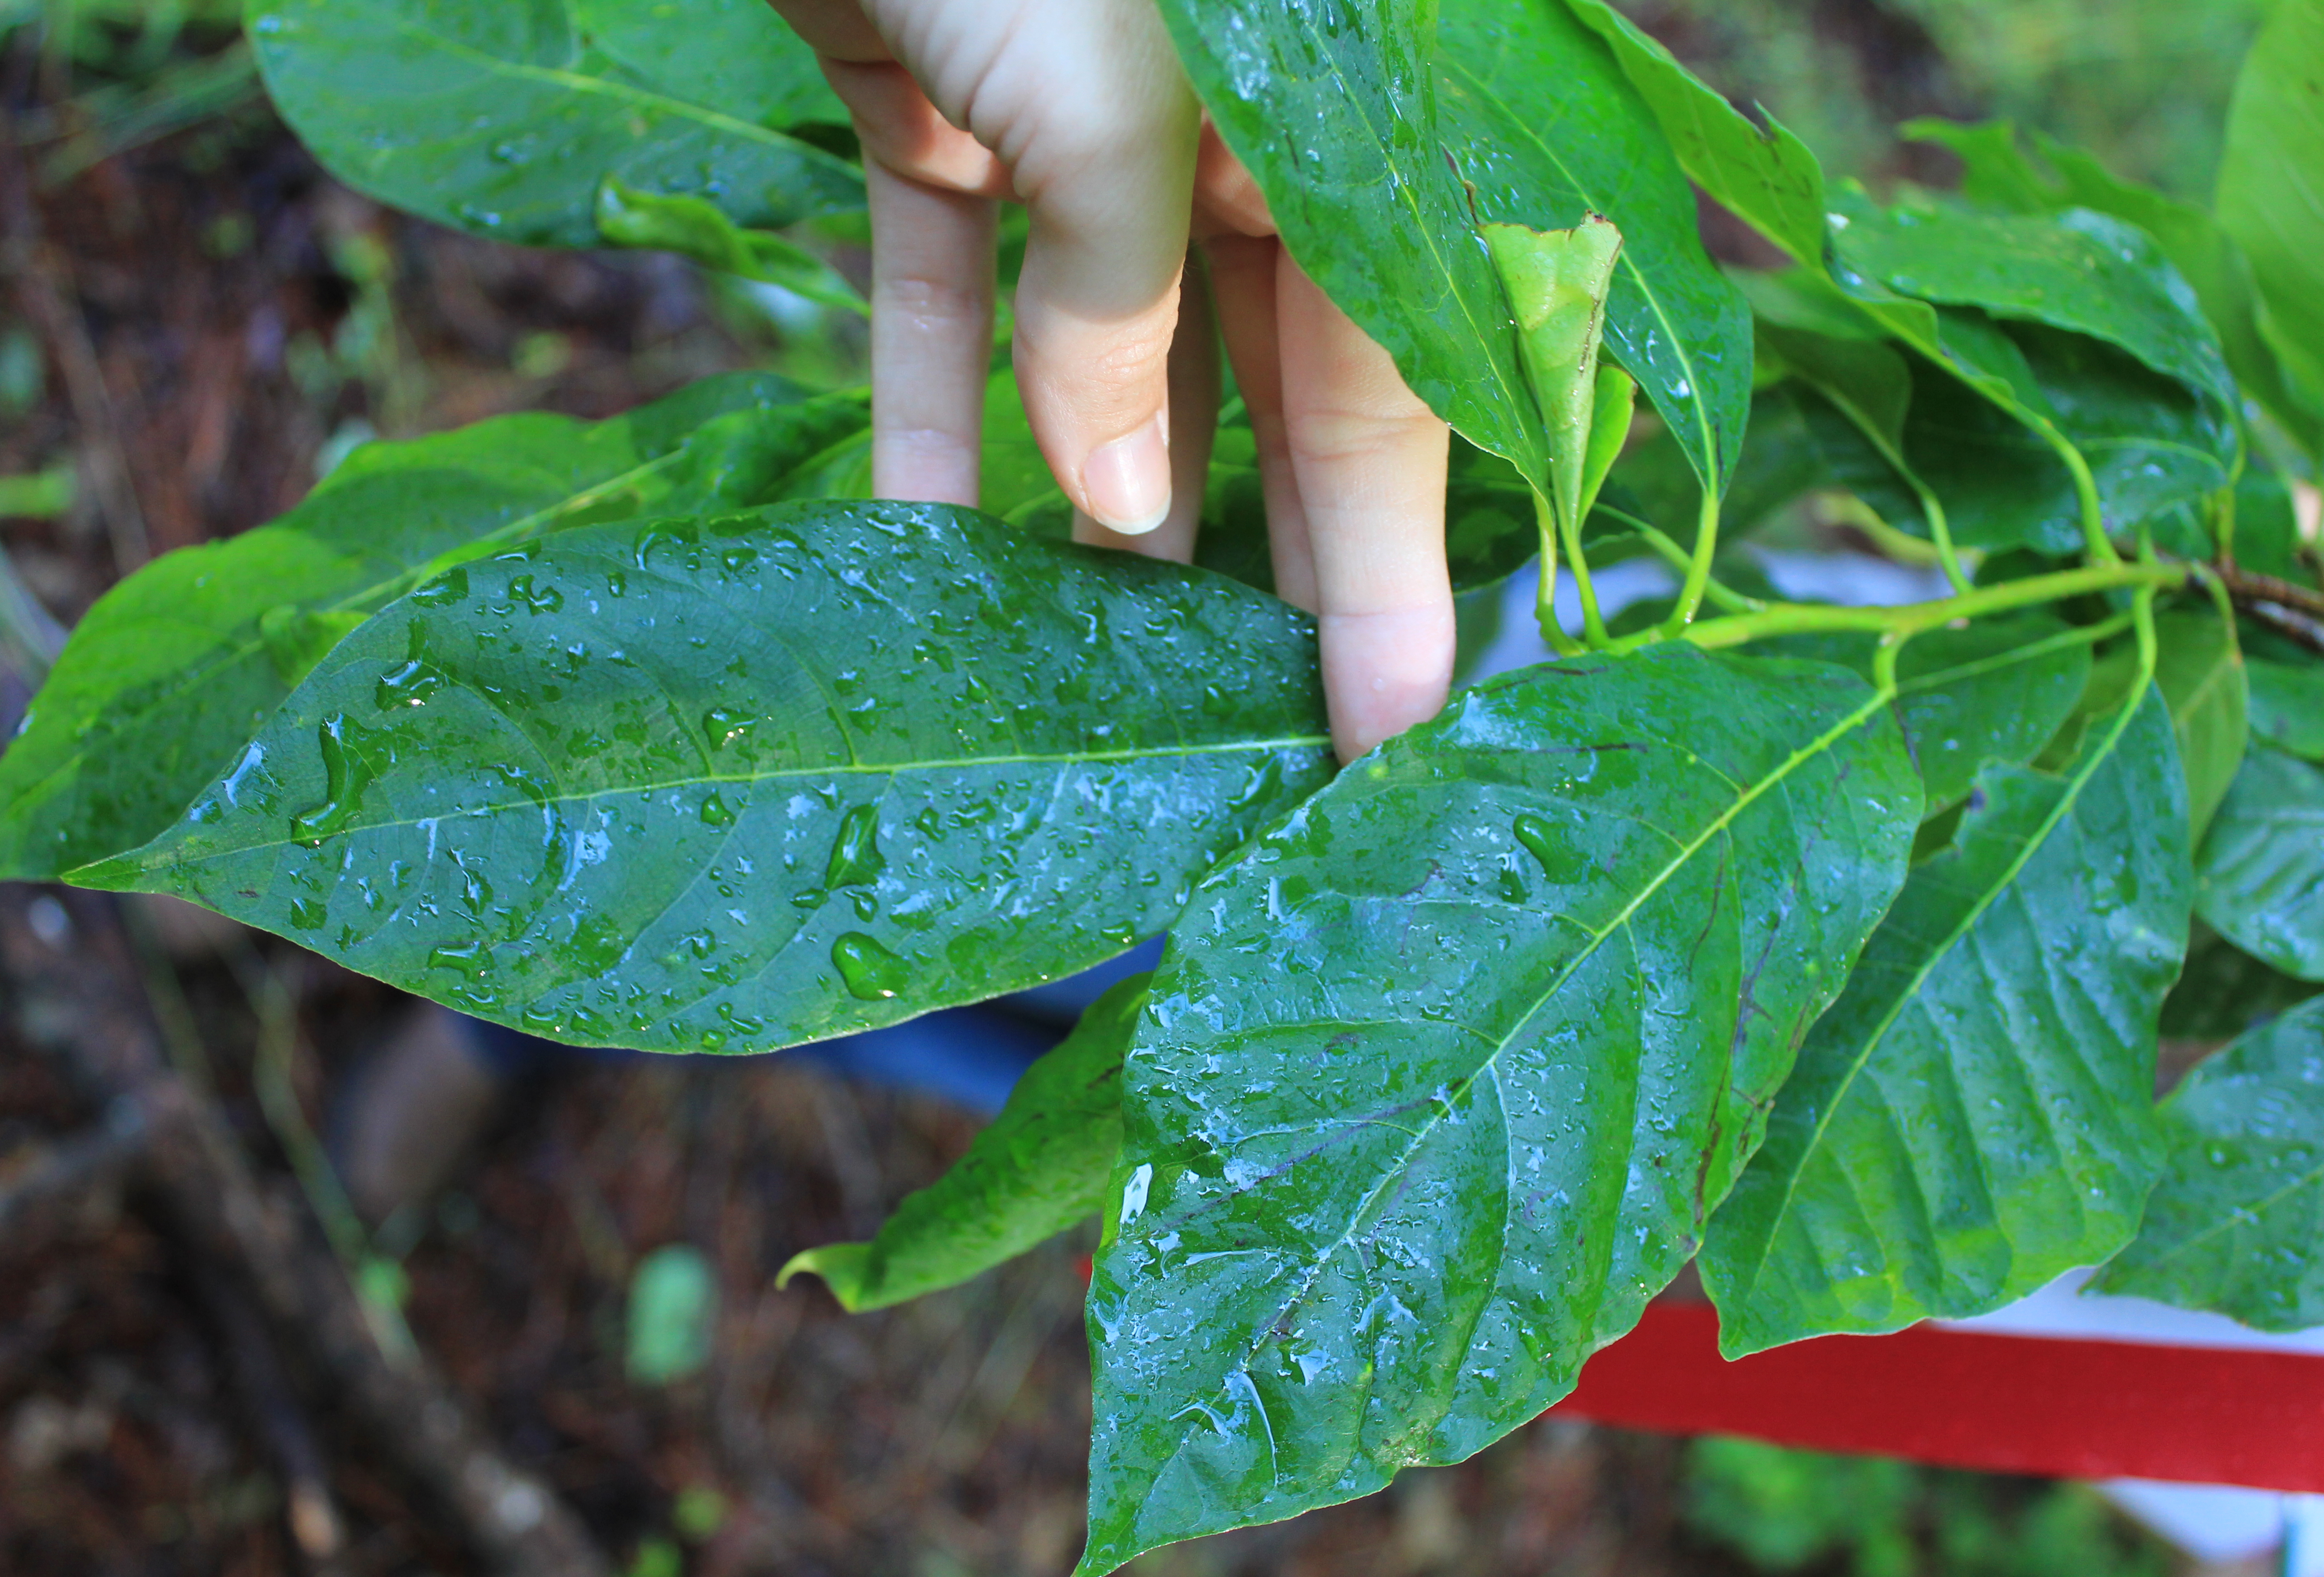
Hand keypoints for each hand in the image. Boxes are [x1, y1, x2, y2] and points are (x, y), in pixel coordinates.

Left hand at [770, 0, 1455, 760]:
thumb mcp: (1103, 94)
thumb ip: (1122, 301)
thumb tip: (1112, 500)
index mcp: (1338, 131)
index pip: (1403, 389)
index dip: (1399, 569)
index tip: (1395, 737)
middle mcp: (1240, 136)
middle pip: (1278, 395)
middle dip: (1273, 570)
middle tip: (1265, 744)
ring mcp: (1084, 123)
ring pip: (1114, 358)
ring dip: (1101, 510)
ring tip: (1102, 683)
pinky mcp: (938, 109)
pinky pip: (943, 289)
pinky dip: (925, 407)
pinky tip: (920, 547)